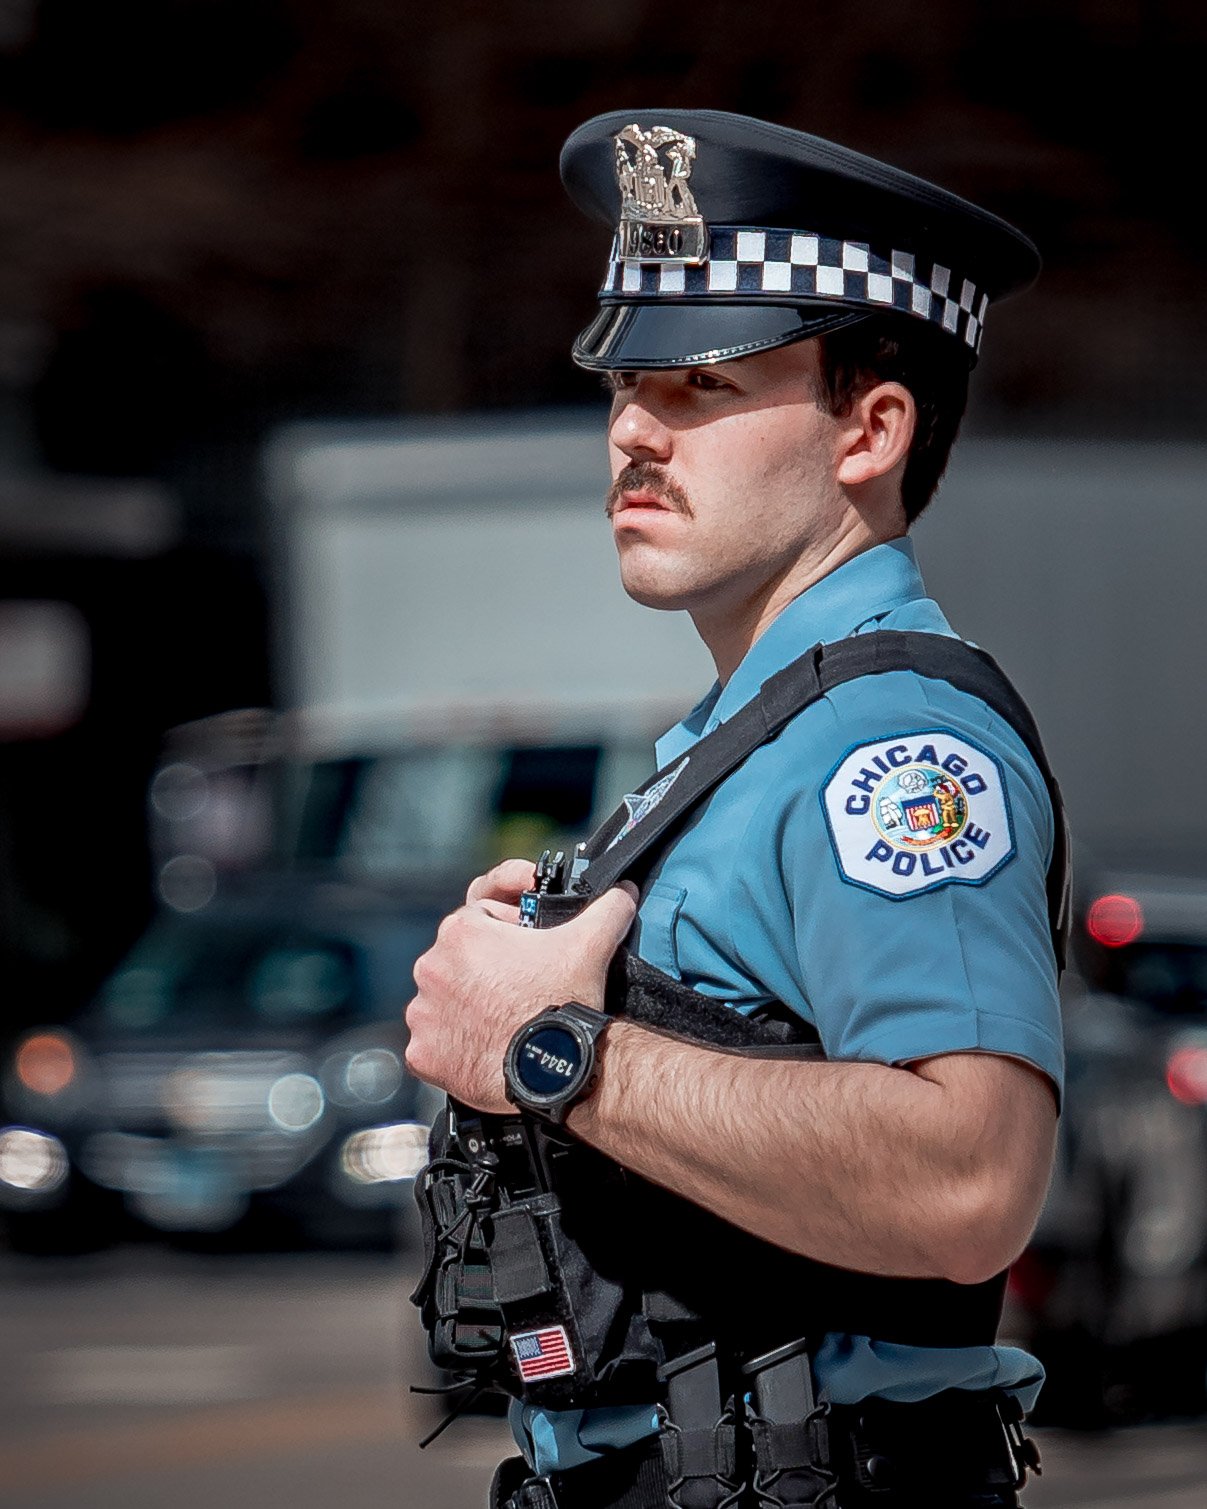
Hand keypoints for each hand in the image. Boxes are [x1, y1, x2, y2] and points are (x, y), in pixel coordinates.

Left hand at [404, 867, 637, 1112]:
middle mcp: (433, 967)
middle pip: (458, 960)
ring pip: (444, 1000)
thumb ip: (607, 907)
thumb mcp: (592, 943)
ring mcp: (423, 1012)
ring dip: (466, 1007)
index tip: (525, 953)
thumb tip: (623, 892)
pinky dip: (452, 1045)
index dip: (506, 933)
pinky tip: (483, 1045)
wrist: (554, 1069)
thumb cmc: (563, 1003)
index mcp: (462, 931)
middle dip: (484, 971)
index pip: (479, 918)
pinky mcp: (422, 1051)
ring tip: (502, 1020)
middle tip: (517, 989)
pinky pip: (432, 1043)